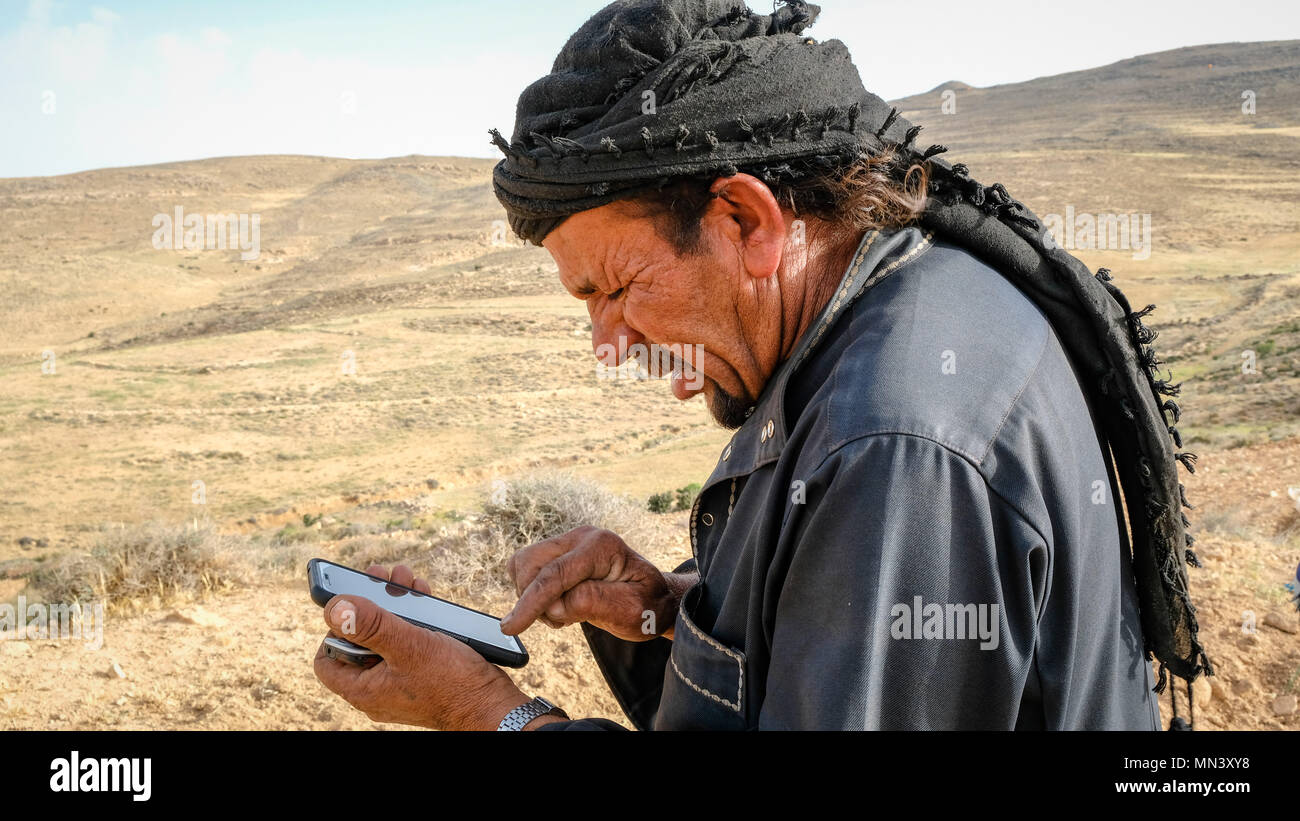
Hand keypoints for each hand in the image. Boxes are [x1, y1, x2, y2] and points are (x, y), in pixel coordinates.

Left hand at [312, 564, 555, 730]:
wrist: (492, 705)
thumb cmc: (453, 682)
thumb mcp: (409, 645)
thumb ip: (370, 626)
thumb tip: (333, 607)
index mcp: (363, 689)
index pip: (326, 658)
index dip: (334, 627)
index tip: (355, 604)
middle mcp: (376, 688)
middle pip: (359, 640)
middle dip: (371, 603)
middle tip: (382, 576)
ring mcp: (398, 682)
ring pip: (385, 637)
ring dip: (394, 604)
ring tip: (406, 580)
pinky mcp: (420, 674)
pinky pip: (406, 643)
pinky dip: (412, 618)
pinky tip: (424, 598)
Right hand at [501, 526, 694, 641]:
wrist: (654, 598)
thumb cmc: (647, 607)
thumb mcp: (631, 611)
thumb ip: (594, 602)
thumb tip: (557, 604)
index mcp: (602, 546)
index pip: (555, 574)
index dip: (530, 603)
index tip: (510, 629)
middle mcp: (582, 536)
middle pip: (531, 563)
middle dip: (533, 600)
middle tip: (562, 622)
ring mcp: (569, 540)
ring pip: (524, 564)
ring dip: (532, 596)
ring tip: (563, 614)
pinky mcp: (559, 551)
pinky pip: (528, 568)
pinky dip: (533, 591)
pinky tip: (558, 604)